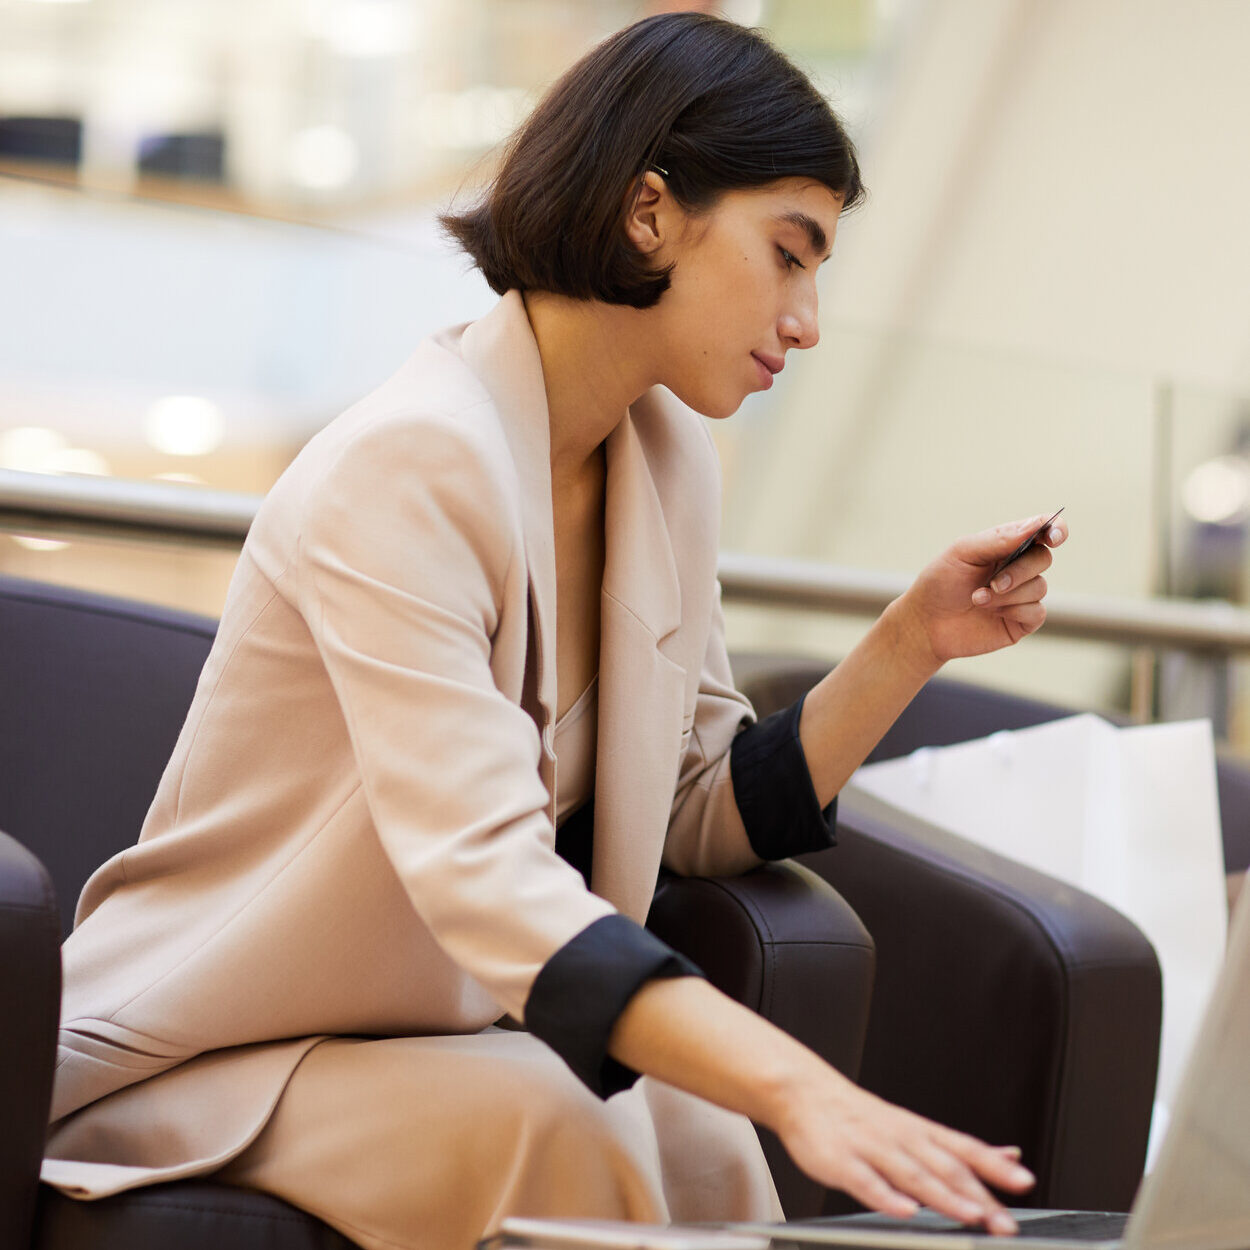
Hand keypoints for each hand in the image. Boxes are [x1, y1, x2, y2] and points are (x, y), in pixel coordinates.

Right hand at [775, 1066, 1034, 1234]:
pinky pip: (865, 1182)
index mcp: (919, 1131)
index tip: (1024, 1182)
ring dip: (942, 1196)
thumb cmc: (862, 1116)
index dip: (994, 1165)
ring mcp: (871, 1148)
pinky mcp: (841, 1161)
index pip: (964, 1148)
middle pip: (944, 1166)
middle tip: (1005, 1222)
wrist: (804, 1092)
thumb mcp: (915, 1126)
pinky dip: (886, 1196)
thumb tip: (1010, 1154)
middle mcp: (901, 1137)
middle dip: (977, 1196)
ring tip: (969, 1216)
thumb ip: (961, 1147)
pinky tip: (905, 1211)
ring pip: (911, 1174)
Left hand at [895, 514, 1067, 666]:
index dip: (1056, 529)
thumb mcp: (963, 552)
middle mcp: (1018, 568)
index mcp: (1006, 546)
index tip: (1054, 536)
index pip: (1042, 530)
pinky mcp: (1022, 621)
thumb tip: (1035, 525)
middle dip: (1019, 571)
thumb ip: (999, 539)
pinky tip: (991, 614)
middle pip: (1043, 559)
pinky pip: (1037, 612)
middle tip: (993, 583)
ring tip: (978, 599)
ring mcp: (1022, 595)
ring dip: (1007, 595)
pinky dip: (1014, 611)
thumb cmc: (940, 583)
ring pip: (1039, 587)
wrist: (925, 622)